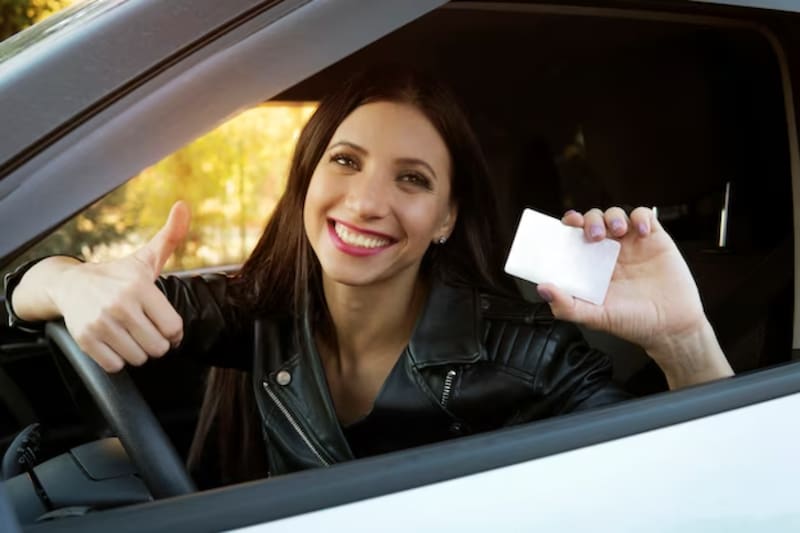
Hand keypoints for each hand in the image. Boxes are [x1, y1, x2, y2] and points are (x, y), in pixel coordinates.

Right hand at [49, 202, 190, 371]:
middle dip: (156, 343)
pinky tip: (116, 343)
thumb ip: (170, 237)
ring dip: (138, 352)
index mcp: (140, 287)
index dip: (174, 332)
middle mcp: (120, 305)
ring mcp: (101, 323)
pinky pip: (116, 366)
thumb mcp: (145, 258)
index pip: (173, 327)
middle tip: (147, 332)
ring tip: (131, 336)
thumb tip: (184, 205)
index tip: (167, 327)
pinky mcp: (85, 340)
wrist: (69, 284)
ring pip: (138, 359)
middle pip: (158, 347)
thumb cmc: (116, 275)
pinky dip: (118, 360)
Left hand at [536, 207, 705, 354]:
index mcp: (592, 266)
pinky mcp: (655, 240)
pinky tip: (642, 232)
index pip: (574, 237)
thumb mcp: (596, 317)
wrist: (672, 327)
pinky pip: (645, 216)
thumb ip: (567, 306)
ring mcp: (632, 245)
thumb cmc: (633, 323)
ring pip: (617, 214)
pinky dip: (641, 217)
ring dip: (613, 216)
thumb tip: (543, 289)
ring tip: (619, 231)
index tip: (567, 224)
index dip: (569, 227)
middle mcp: (610, 253)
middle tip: (595, 235)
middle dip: (591, 220)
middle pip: (594, 220)